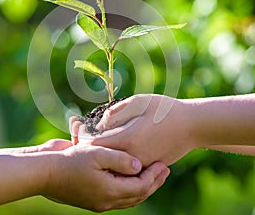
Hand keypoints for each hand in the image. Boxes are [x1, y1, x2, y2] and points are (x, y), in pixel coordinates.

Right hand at [43, 144, 169, 211]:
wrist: (46, 172)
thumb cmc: (70, 161)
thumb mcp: (97, 154)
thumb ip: (120, 160)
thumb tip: (138, 165)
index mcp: (109, 192)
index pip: (141, 187)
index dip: (154, 176)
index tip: (164, 164)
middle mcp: (106, 201)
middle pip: (138, 195)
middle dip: (153, 183)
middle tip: (165, 170)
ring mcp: (99, 201)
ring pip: (128, 198)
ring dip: (143, 186)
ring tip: (153, 175)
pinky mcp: (92, 197)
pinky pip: (117, 196)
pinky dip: (129, 188)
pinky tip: (131, 178)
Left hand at [70, 94, 194, 165]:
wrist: (192, 126)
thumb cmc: (166, 109)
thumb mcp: (139, 102)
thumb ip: (116, 111)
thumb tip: (100, 123)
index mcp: (128, 139)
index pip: (94, 145)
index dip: (81, 136)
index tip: (76, 125)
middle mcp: (132, 157)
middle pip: (100, 157)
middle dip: (87, 144)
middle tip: (79, 130)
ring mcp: (140, 165)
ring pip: (111, 164)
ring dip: (99, 152)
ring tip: (93, 136)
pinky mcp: (147, 167)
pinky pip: (124, 167)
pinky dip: (113, 157)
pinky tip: (112, 144)